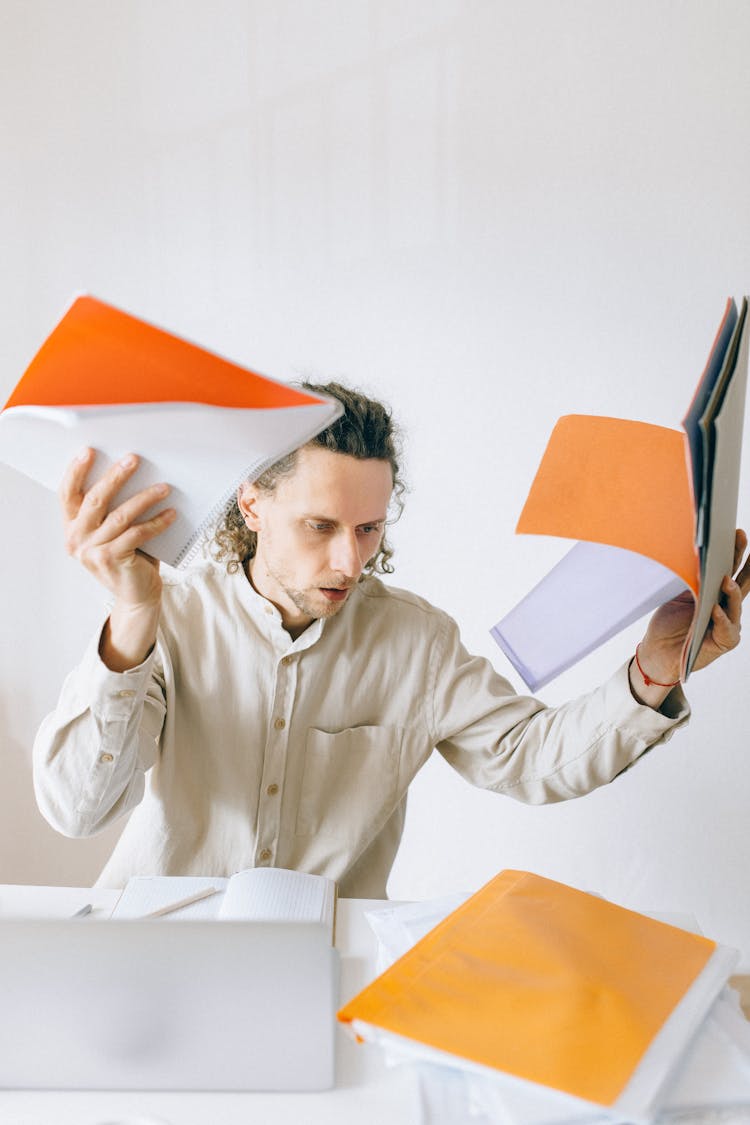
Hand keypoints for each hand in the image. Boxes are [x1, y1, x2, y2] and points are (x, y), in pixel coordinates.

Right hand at [60, 449, 174, 607]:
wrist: (136, 594)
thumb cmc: (128, 556)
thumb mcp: (112, 531)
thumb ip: (111, 509)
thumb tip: (130, 472)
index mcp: (72, 527)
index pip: (67, 494)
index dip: (76, 471)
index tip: (89, 451)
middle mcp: (76, 539)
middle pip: (95, 500)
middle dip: (115, 476)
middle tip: (133, 459)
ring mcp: (92, 551)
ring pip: (120, 516)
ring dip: (145, 498)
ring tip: (164, 487)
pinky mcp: (112, 560)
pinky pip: (137, 534)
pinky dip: (157, 522)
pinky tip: (171, 514)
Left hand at [634, 529, 749, 694]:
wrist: (657, 651)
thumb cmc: (668, 621)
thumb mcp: (677, 594)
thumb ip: (690, 579)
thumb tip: (693, 554)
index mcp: (716, 592)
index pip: (729, 569)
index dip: (734, 551)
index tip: (735, 532)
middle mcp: (727, 606)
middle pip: (740, 582)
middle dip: (744, 563)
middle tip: (741, 543)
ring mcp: (728, 624)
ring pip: (735, 605)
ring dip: (732, 592)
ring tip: (726, 582)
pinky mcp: (724, 642)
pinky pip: (727, 629)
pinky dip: (722, 619)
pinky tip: (716, 610)